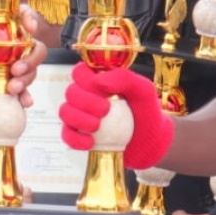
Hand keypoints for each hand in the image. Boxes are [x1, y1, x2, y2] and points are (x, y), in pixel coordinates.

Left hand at [0, 8, 46, 110]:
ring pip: (31, 69)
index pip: (19, 19)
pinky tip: (23, 101)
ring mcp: (8, 68)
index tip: (30, 26)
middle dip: (32, 57)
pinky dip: (26, 96)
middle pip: (33, 47)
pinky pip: (24, 91)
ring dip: (27, 78)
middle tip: (16, 68)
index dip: (29, 19)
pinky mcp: (7, 87)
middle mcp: (6, 49)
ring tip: (11, 87)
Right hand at [59, 63, 173, 168]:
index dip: (85, 80)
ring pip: (64, 112)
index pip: (79, 72)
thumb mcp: (143, 89)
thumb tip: (98, 81)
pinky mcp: (79, 135)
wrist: (150, 141)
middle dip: (85, 102)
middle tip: (105, 111)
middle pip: (70, 92)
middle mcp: (85, 96)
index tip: (103, 91)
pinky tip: (91, 142)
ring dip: (78, 119)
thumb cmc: (146, 111)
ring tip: (96, 127)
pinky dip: (75, 139)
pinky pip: (67, 135)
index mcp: (97, 81)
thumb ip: (124, 78)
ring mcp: (80, 116)